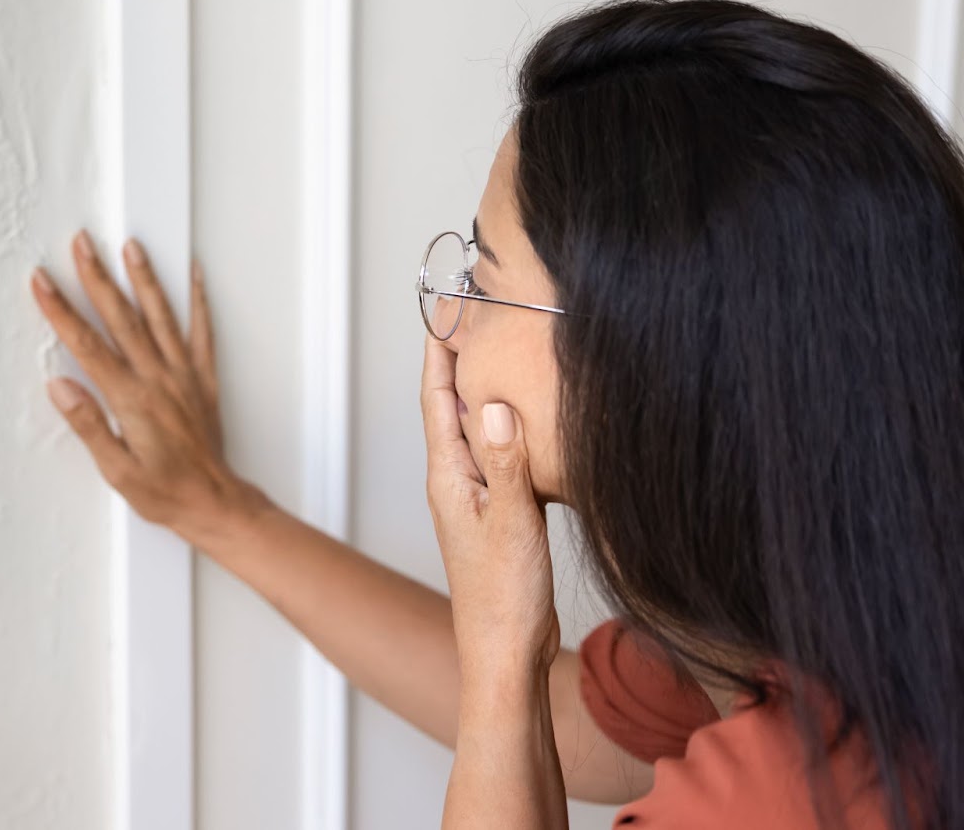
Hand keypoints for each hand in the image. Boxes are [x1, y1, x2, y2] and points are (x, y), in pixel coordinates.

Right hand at [30, 230, 252, 539]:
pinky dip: (199, 301)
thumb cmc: (165, 493)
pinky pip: (202, 332)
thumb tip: (60, 386)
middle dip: (97, 277)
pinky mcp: (203, 379)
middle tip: (81, 243)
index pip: (88, 345)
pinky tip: (194, 274)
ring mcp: (183, 375)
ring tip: (131, 246)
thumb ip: (89, 424)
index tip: (43, 281)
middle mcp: (158, 379)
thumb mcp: (117, 470)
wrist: (215, 503)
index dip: (61, 310)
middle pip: (121, 318)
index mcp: (131, 399)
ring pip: (160, 316)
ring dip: (143, 278)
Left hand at [421, 333, 559, 684]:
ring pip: (474, 429)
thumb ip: (505, 463)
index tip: (443, 310)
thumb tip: (492, 404)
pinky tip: (525, 420)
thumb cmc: (503, 598)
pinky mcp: (498, 513)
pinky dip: (506, 427)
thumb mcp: (512, 524)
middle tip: (473, 315)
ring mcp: (475, 497)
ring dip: (482, 391)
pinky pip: (497, 454)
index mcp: (449, 477)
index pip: (437, 399)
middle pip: (451, 406)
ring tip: (498, 353)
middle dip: (458, 360)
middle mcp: (455, 481)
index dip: (439, 353)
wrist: (505, 654)